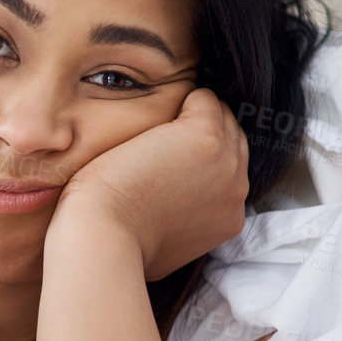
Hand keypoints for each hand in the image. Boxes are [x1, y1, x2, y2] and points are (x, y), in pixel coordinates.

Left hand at [54, 88, 248, 280]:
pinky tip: (151, 115)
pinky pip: (203, 99)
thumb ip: (184, 221)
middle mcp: (237, 189)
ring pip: (221, 115)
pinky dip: (179, 100)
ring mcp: (226, 161)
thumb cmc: (119, 240)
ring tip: (154, 126)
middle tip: (161, 133)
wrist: (104, 234)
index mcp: (230, 217)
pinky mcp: (207, 135)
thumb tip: (171, 205)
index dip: (199, 157)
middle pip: (232, 139)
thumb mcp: (166, 241)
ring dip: (190, 113)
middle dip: (200, 130)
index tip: (168, 155)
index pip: (229, 170)